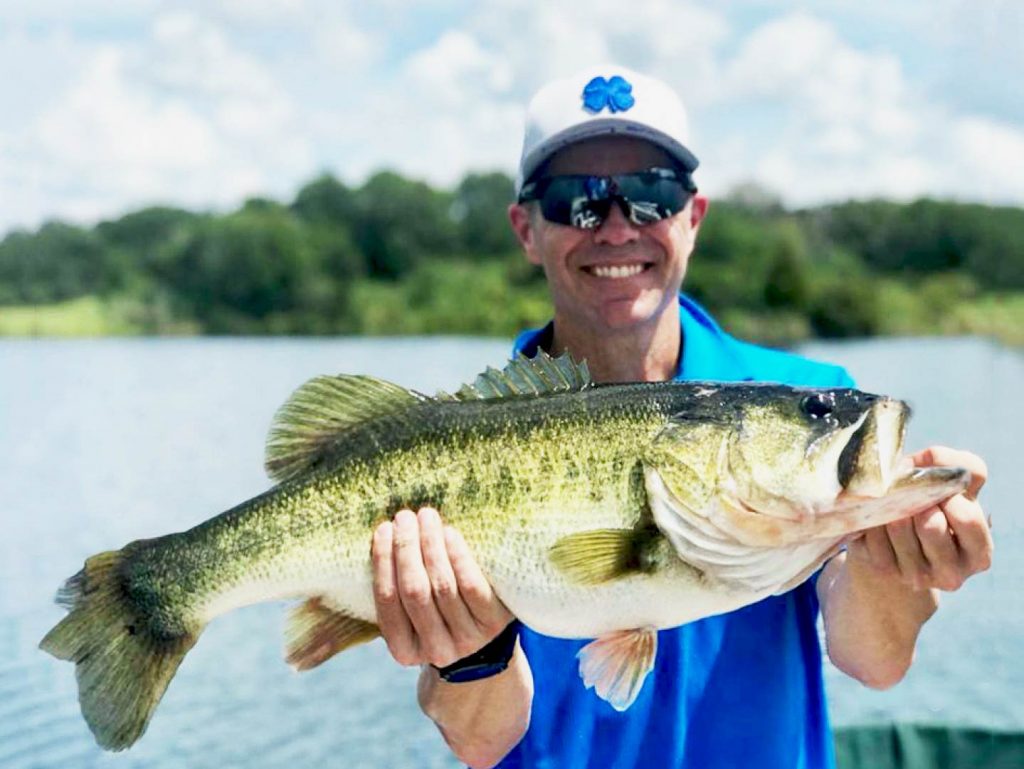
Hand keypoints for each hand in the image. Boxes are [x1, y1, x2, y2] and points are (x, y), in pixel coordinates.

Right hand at [372, 507, 513, 667]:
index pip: (387, 600)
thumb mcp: (412, 616)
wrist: (486, 641)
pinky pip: (471, 586)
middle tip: (404, 517)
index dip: (383, 561)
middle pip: (414, 590)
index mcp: (404, 650)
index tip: (382, 529)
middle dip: (406, 548)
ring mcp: (466, 639)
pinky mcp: (492, 623)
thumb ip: (397, 588)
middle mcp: (434, 649)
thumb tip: (385, 534)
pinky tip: (450, 534)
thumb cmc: (438, 613)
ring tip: (426, 517)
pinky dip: (458, 556)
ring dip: (431, 545)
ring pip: (443, 585)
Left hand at [848, 446, 992, 590]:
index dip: (949, 494)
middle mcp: (951, 573)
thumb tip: (928, 458)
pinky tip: (878, 513)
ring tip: (895, 501)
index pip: (966, 518)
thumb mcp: (957, 488)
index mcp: (978, 552)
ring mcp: (915, 575)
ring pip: (897, 524)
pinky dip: (872, 512)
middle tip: (913, 494)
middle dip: (919, 499)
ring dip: (893, 502)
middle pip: (930, 524)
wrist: (902, 539)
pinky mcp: (883, 568)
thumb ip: (957, 465)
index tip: (938, 486)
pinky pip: (872, 529)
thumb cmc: (937, 505)